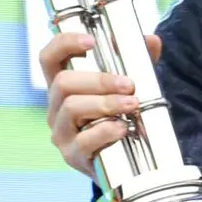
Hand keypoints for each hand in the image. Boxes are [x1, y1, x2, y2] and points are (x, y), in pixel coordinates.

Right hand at [39, 32, 161, 177]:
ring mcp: (61, 132)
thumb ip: (138, 62)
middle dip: (99, 80)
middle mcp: (56, 107)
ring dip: (105, 103)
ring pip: (71, 108)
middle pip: (62, 83)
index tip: (91, 41)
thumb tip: (152, 41)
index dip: (64, 44)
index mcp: (64, 86)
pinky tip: (123, 128)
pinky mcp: (72, 156)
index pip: (49, 58)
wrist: (124, 161)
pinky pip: (82, 141)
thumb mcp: (127, 87)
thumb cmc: (119, 116)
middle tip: (129, 85)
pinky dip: (105, 131)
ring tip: (132, 105)